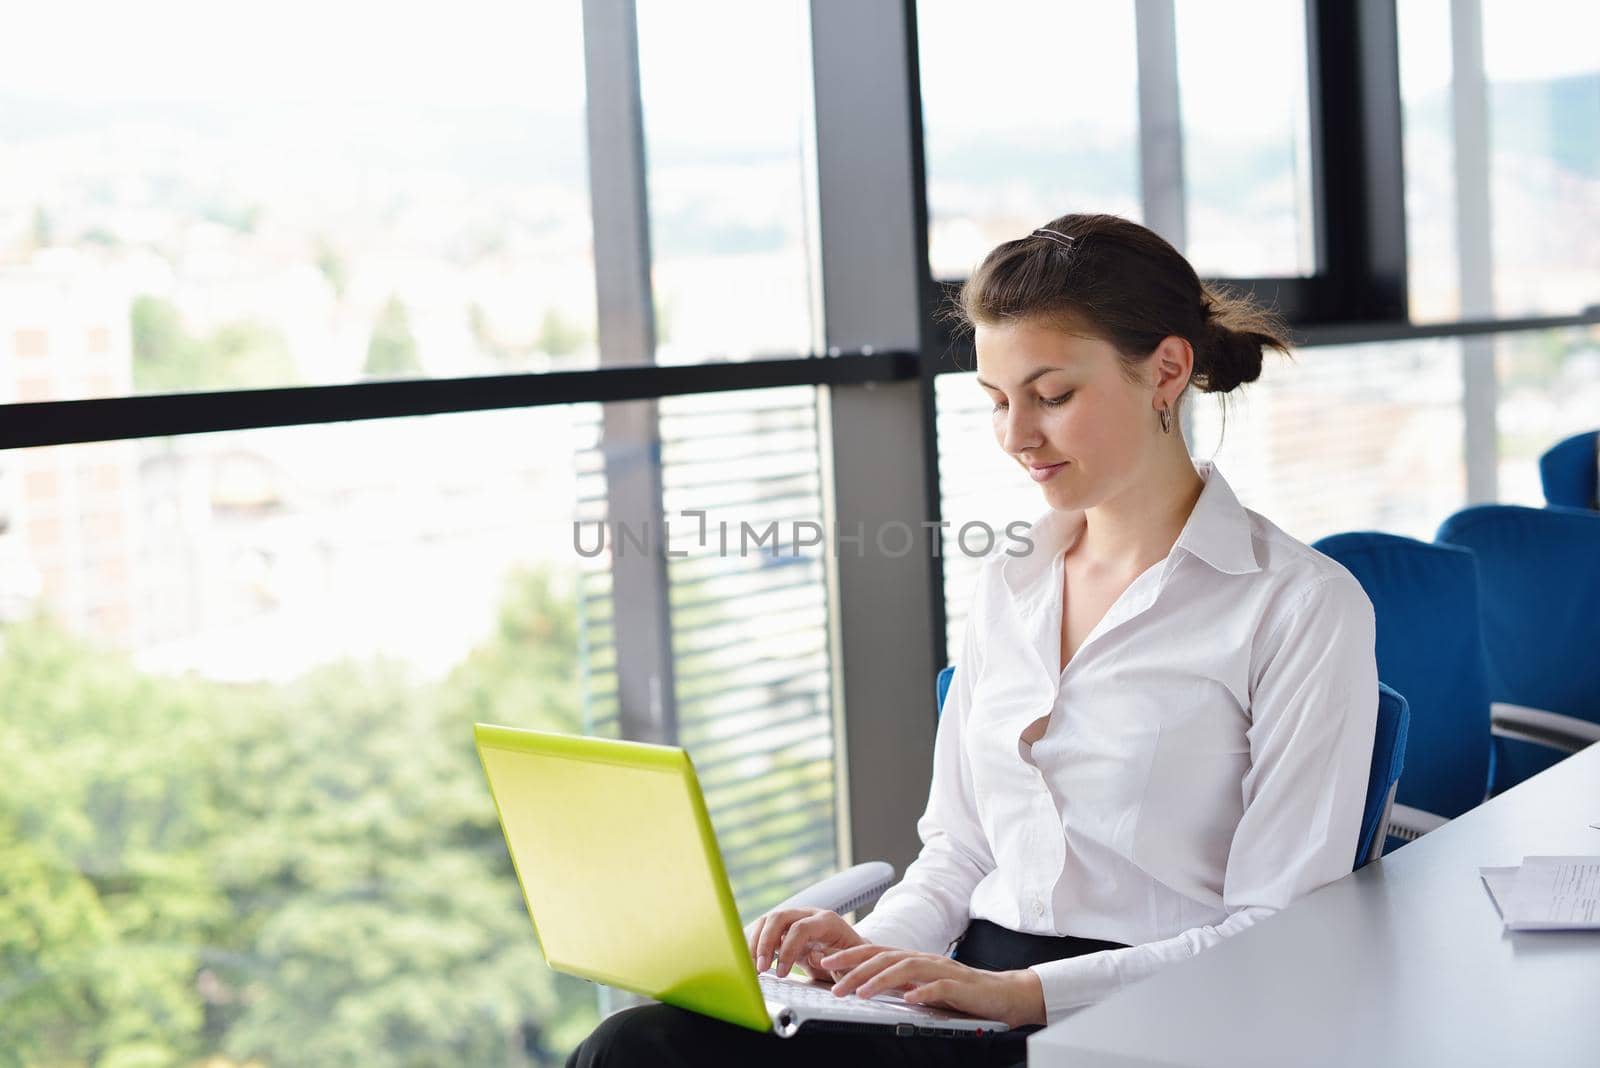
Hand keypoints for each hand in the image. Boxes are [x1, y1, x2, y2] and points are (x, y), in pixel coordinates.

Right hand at [745, 907, 864, 981]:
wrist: (854, 957)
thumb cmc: (855, 961)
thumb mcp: (851, 963)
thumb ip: (834, 958)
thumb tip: (812, 955)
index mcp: (828, 921)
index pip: (801, 927)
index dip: (788, 950)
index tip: (781, 972)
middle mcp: (810, 915)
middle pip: (780, 917)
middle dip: (766, 942)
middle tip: (761, 968)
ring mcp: (796, 920)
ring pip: (769, 921)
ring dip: (756, 943)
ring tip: (753, 967)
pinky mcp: (787, 931)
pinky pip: (766, 931)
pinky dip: (756, 945)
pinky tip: (753, 962)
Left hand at [819, 944, 1046, 1028]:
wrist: (1001, 994)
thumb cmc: (959, 992)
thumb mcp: (920, 986)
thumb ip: (897, 984)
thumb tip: (864, 986)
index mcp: (912, 959)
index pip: (874, 953)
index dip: (848, 956)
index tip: (824, 962)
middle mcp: (924, 960)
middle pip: (885, 958)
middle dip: (856, 968)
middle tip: (832, 980)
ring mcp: (942, 971)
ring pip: (906, 969)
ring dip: (881, 980)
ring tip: (861, 993)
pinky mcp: (960, 987)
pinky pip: (939, 987)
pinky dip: (922, 991)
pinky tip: (908, 999)